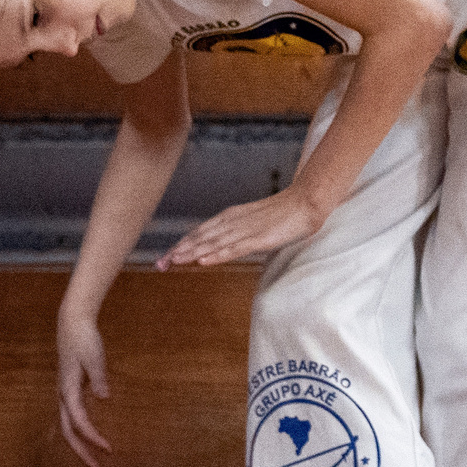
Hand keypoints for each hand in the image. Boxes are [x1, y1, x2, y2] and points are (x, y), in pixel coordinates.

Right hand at [55, 308, 113, 466]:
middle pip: (68, 432)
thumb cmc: (84, 339)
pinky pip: (74, 418)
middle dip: (82, 452)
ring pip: (69, 427)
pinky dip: (82, 431)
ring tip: (95, 460)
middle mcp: (63, 395)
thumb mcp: (94, 356)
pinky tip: (92, 437)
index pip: (79, 422)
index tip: (109, 449)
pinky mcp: (70, 391)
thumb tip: (104, 397)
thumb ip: (98, 377)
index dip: (93, 438)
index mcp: (67, 390)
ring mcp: (65, 394)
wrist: (72, 324)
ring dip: (81, 444)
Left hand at [158, 187, 329, 270]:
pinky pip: (234, 248)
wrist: (306, 202)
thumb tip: (225, 244)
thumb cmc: (284, 214)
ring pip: (213, 242)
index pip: (200, 232)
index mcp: (231, 217)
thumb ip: (239, 232)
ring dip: (192, 252)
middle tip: (160, 264)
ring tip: (174, 261)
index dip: (182, 244)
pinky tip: (204, 261)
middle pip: (201, 237)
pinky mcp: (259, 238)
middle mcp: (233, 221)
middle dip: (179, 250)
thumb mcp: (255, 223)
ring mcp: (246, 229)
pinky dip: (217, 254)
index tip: (165, 257)